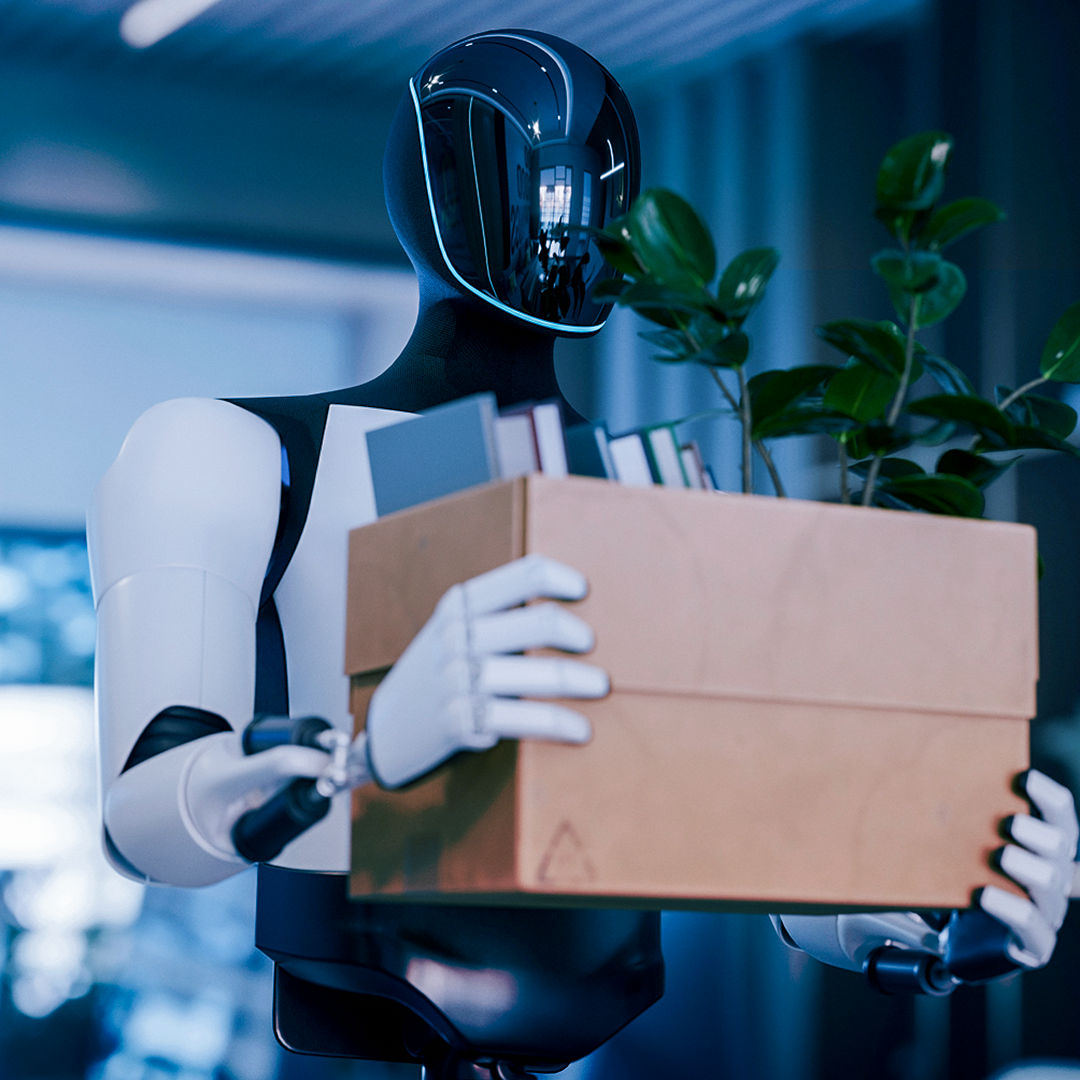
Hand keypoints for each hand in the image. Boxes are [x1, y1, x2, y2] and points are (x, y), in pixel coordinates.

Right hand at [364, 554, 607, 788]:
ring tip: (599, 685)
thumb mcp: (455, 631)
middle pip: (539, 622)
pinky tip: (579, 729)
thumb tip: (570, 605)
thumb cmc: (440, 673)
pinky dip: (556, 723)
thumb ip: (498, 613)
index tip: (583, 591)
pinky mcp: (460, 721)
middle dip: (574, 633)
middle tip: (592, 644)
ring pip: (537, 673)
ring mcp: (456, 679)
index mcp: (460, 605)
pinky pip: (523, 719)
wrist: (389, 730)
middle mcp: (458, 636)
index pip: (524, 575)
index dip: (560, 580)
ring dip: (576, 680)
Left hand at [976, 769, 1078, 968]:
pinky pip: (1029, 926)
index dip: (1048, 797)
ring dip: (1024, 866)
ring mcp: (1047, 912)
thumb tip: (930, 774)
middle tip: (1009, 822)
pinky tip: (983, 894)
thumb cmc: (968, 880)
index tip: (1023, 777)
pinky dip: (1008, 908)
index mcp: (1045, 848)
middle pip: (1060, 847)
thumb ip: (965, 817)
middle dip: (1037, 832)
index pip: (1061, 817)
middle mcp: (1053, 877)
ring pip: (1048, 884)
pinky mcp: (1034, 944)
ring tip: (1000, 854)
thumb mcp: (969, 846)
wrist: (963, 938)